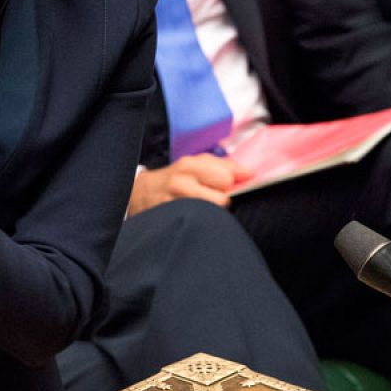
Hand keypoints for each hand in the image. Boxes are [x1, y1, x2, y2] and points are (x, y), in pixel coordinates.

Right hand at [127, 154, 253, 216]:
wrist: (140, 193)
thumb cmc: (175, 178)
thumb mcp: (195, 164)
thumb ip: (224, 166)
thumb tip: (249, 174)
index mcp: (189, 166)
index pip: (226, 177)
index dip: (231, 186)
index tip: (227, 189)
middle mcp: (180, 183)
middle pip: (222, 200)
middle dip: (223, 202)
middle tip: (214, 203)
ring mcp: (172, 204)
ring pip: (211, 215)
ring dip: (213, 216)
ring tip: (205, 212)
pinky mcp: (168, 222)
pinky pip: (197, 226)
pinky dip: (201, 225)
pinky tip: (195, 220)